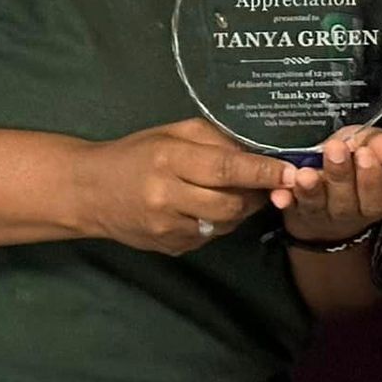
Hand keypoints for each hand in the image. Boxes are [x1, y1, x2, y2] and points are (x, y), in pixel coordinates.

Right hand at [73, 118, 295, 254]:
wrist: (90, 191)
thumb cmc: (137, 154)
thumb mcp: (174, 134)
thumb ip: (216, 140)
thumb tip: (260, 152)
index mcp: (170, 160)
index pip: (226, 169)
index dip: (262, 172)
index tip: (291, 172)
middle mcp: (167, 197)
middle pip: (232, 203)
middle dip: (258, 194)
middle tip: (268, 183)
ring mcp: (167, 227)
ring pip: (225, 224)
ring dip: (240, 209)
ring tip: (235, 192)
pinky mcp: (169, 247)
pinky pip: (210, 236)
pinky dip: (219, 222)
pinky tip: (207, 207)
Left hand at [271, 123, 381, 244]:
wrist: (325, 191)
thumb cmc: (354, 163)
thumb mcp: (371, 148)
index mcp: (379, 198)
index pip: (378, 193)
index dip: (371, 175)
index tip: (365, 153)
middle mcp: (352, 212)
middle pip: (347, 200)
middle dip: (341, 174)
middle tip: (335, 149)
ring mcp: (323, 215)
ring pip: (319, 205)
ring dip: (312, 189)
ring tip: (305, 173)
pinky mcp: (296, 213)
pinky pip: (290, 208)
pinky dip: (285, 201)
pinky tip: (280, 194)